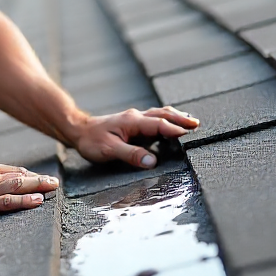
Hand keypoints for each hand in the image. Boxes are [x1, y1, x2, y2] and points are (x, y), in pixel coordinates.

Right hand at [0, 159, 58, 224]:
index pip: (16, 170)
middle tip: (55, 183)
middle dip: (41, 179)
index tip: (43, 180)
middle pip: (22, 176)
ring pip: (18, 186)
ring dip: (38, 187)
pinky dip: (24, 201)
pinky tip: (36, 201)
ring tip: (52, 190)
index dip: (32, 175)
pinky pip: (7, 202)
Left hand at [72, 107, 198, 168]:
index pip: (158, 124)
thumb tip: (152, 161)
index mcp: (132, 122)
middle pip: (163, 114)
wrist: (79, 130)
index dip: (174, 128)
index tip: (189, 132)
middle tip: (196, 124)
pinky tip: (172, 124)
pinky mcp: (134, 123)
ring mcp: (135, 119)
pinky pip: (154, 118)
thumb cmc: (92, 141)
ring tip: (190, 121)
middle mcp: (136, 117)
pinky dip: (167, 120)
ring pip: (159, 114)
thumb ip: (131, 155)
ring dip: (175, 117)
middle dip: (180, 119)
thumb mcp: (109, 150)